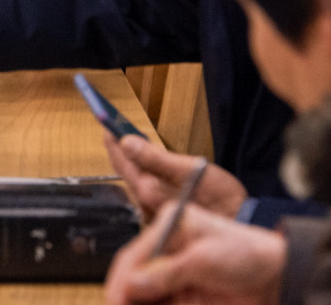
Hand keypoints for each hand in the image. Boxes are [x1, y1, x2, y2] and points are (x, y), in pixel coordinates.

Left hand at [104, 133, 247, 220]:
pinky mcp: (164, 212)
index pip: (122, 162)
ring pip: (136, 179)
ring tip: (130, 141)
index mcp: (149, 191)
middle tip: (115, 127)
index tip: (105, 123)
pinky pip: (148, 187)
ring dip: (132, 160)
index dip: (112, 141)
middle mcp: (146, 203)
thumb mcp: (191, 171)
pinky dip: (146, 171)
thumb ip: (156, 158)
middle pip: (126, 171)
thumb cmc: (221, 199)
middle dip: (120, 149)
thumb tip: (126, 142)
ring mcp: (154, 209)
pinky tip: (150, 163)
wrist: (242, 224)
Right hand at [104, 202, 283, 304]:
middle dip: (125, 296)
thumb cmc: (250, 255)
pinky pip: (158, 304)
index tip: (115, 301)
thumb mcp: (206, 259)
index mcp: (167, 227)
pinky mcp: (182, 294)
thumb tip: (132, 286)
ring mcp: (172, 274)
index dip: (121, 281)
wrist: (280, 278)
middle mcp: (164, 249)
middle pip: (133, 277)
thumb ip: (167, 272)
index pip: (133, 255)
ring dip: (136, 303)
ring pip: (142, 295)